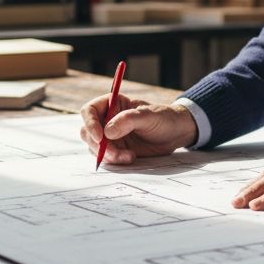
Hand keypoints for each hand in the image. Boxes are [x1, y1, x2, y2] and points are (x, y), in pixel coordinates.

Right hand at [79, 94, 198, 164]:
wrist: (176, 134)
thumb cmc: (164, 118)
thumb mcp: (149, 116)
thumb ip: (128, 120)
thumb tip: (108, 132)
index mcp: (113, 103)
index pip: (89, 110)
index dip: (90, 123)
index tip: (99, 137)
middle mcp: (107, 119)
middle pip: (88, 132)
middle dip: (98, 145)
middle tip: (114, 153)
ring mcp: (110, 135)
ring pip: (95, 147)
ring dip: (107, 155)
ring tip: (129, 156)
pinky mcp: (116, 149)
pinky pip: (106, 156)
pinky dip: (114, 160)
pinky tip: (131, 158)